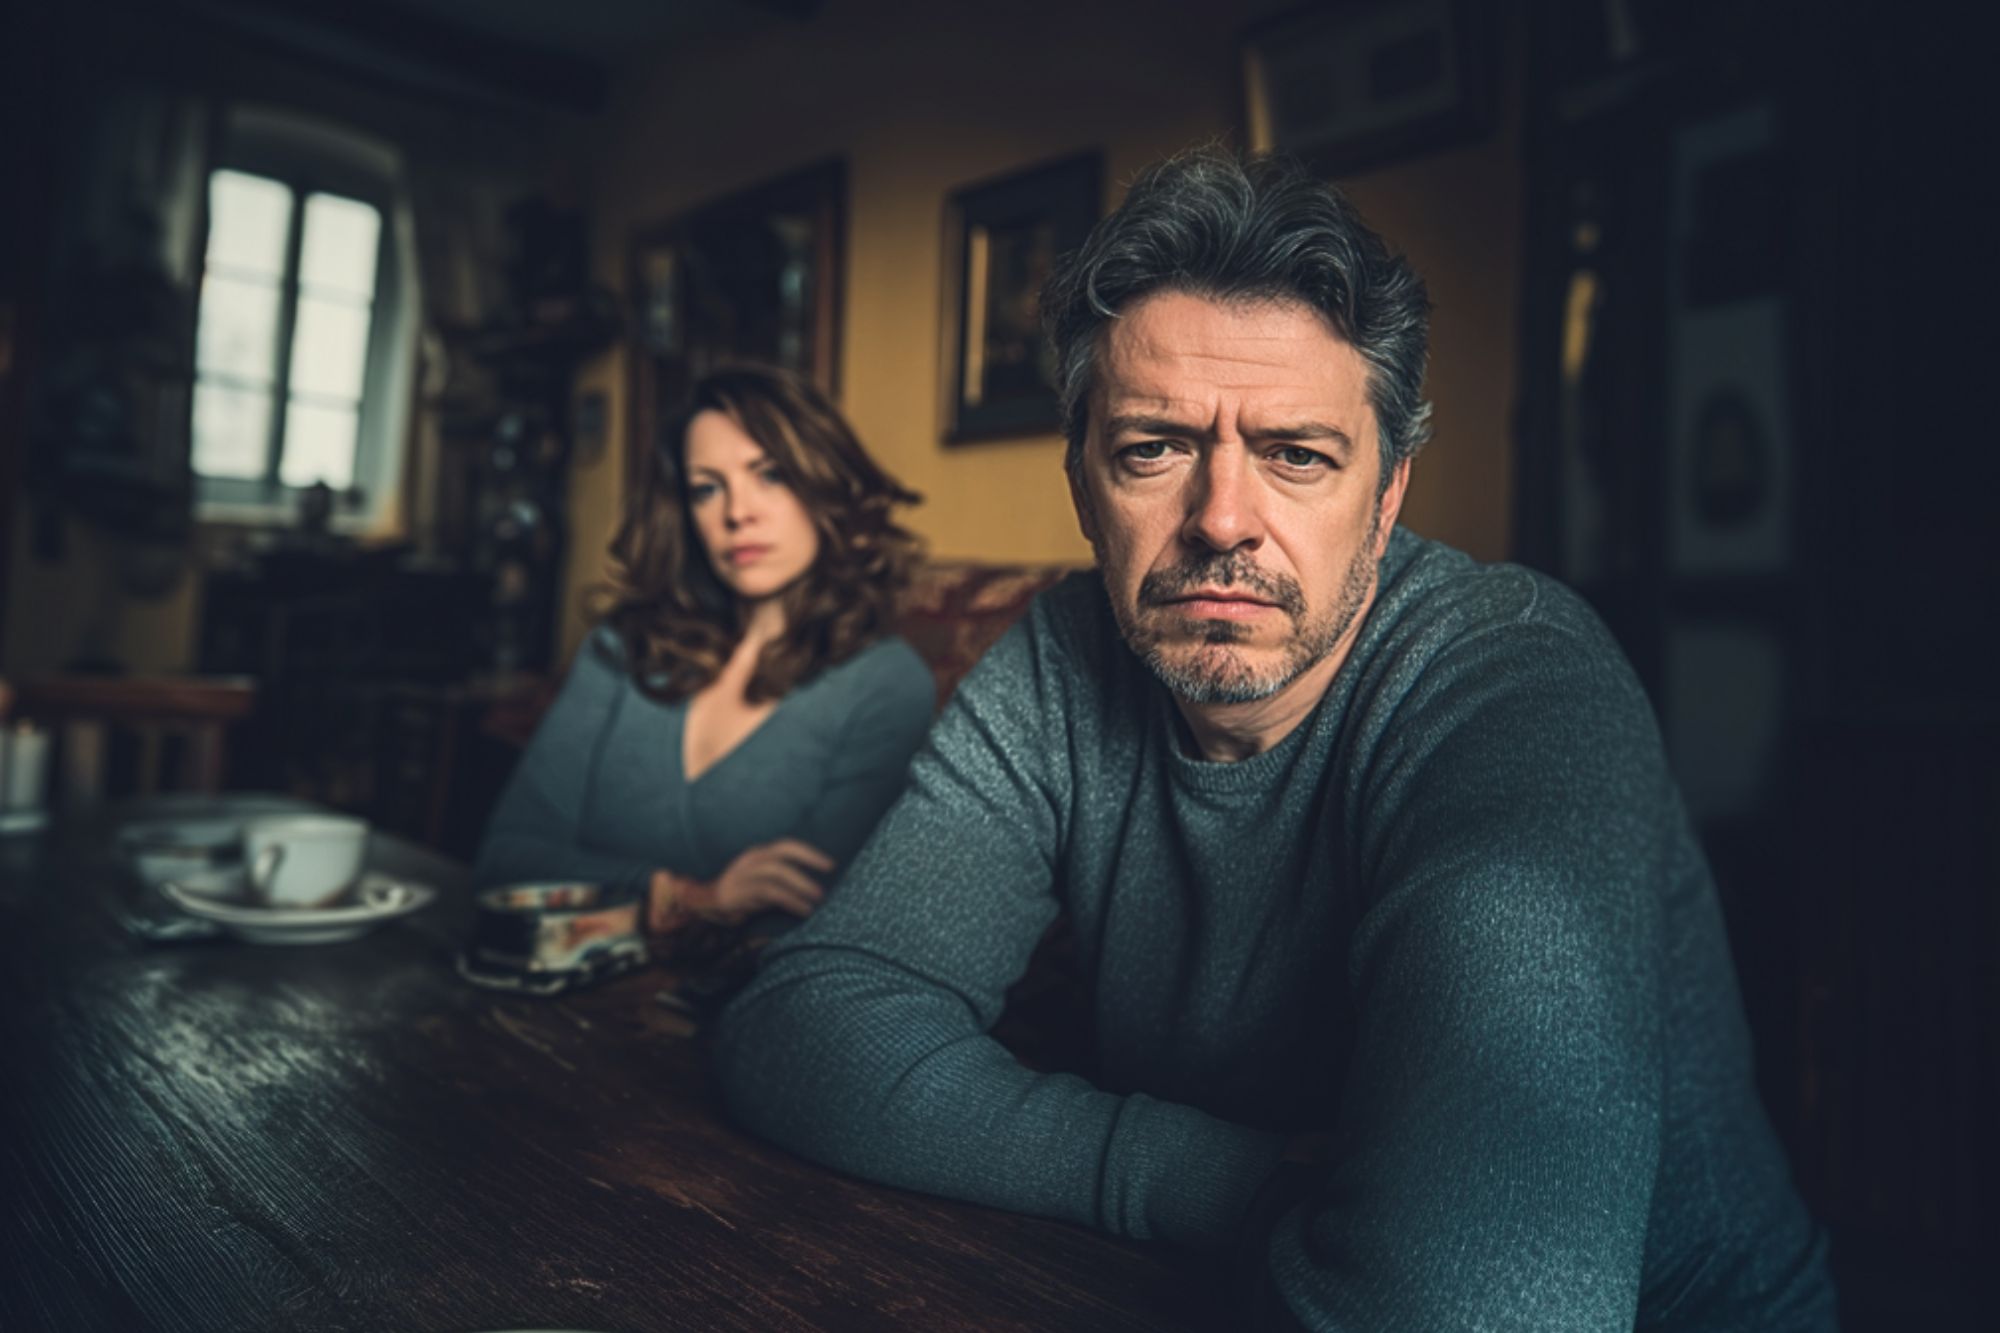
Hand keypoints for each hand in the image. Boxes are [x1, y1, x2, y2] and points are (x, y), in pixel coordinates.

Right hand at [650, 839, 833, 929]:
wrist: (703, 906)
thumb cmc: (741, 897)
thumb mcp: (762, 885)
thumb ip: (782, 883)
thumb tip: (815, 890)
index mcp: (757, 855)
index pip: (786, 846)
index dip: (809, 853)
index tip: (830, 864)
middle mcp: (750, 861)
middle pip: (782, 853)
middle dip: (808, 860)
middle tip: (829, 874)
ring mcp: (742, 876)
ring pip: (777, 873)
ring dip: (801, 885)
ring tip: (819, 898)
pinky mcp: (739, 894)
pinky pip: (770, 894)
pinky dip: (791, 901)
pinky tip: (804, 910)